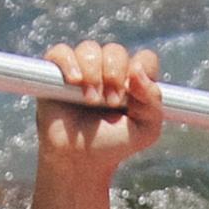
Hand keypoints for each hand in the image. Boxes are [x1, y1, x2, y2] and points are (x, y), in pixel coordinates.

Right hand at [37, 39, 160, 170]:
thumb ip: (153, 101)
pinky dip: (68, 63)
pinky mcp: (56, 73)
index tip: (132, 94)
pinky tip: (74, 81)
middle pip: (115, 51)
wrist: (80, 160)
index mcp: (134, 81)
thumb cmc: (114, 144)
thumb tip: (136, 69)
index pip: (144, 59)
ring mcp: (82, 69)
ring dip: (93, 73)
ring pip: (90, 49)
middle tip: (110, 102)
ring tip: (90, 100)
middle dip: (115, 75)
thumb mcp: (147, 129)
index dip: (141, 71)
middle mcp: (108, 70)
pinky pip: (61, 52)